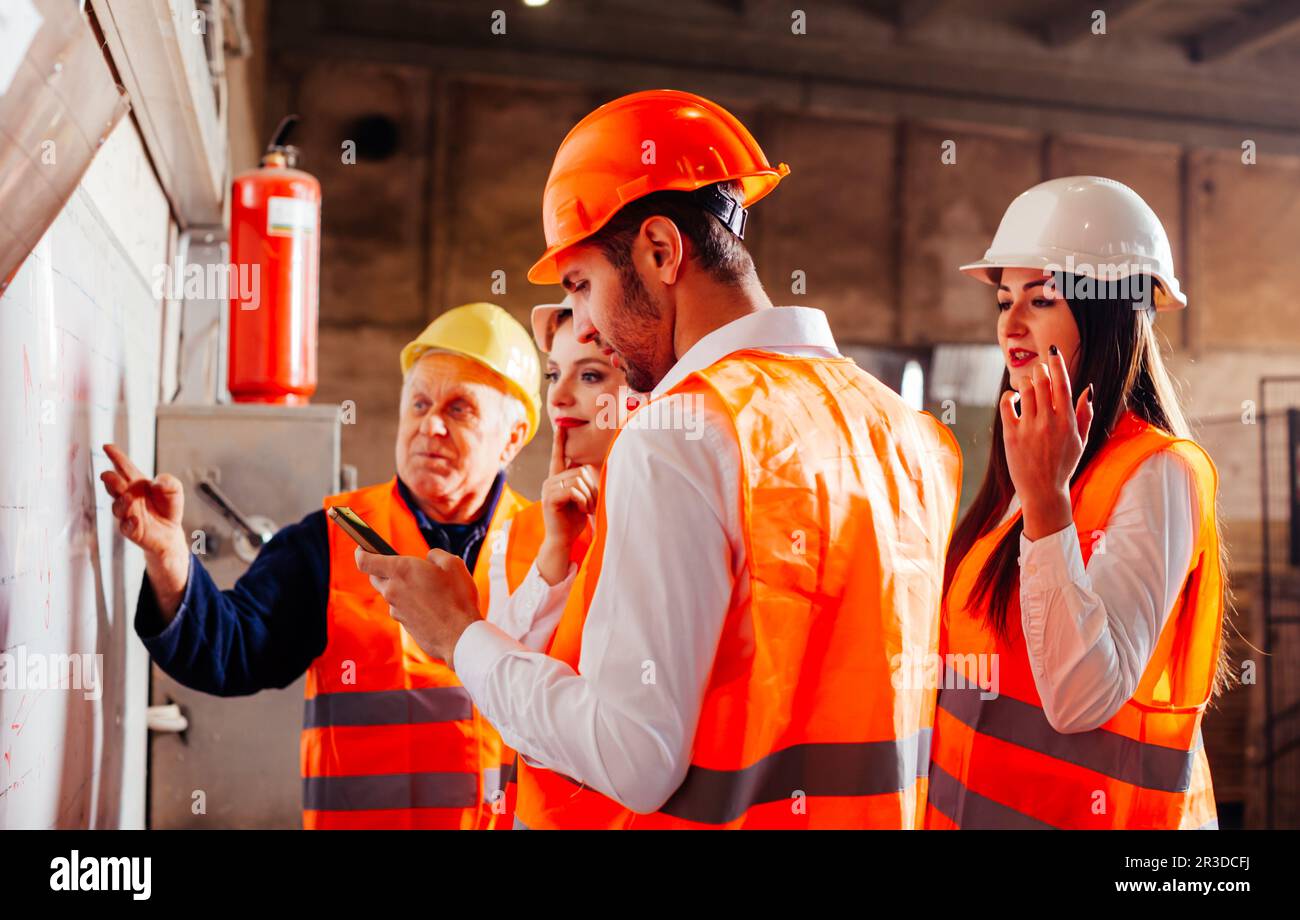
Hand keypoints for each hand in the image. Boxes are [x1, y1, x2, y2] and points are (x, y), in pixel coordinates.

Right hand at [99, 443, 189, 618]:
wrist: (170, 533)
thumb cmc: (167, 507)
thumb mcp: (174, 491)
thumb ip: (169, 483)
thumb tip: (158, 481)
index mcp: (137, 483)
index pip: (125, 468)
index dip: (116, 457)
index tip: (107, 447)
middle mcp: (128, 496)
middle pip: (115, 486)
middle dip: (111, 480)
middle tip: (109, 475)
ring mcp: (127, 513)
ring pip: (118, 506)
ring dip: (121, 502)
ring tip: (129, 498)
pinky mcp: (131, 530)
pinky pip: (126, 526)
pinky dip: (130, 523)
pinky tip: (136, 519)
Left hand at [354, 547, 480, 666]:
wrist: (460, 636)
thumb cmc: (458, 598)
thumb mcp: (453, 563)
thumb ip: (435, 555)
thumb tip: (428, 558)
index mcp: (401, 570)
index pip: (365, 560)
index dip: (361, 552)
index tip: (362, 547)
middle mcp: (393, 590)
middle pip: (375, 577)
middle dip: (383, 570)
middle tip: (404, 568)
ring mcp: (396, 609)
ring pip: (391, 594)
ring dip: (402, 589)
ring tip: (429, 590)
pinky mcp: (403, 625)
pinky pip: (402, 609)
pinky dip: (412, 606)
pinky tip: (432, 607)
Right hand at [537, 425, 598, 584]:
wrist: (562, 540)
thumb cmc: (574, 520)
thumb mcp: (582, 498)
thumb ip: (583, 483)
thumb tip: (591, 467)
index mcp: (557, 478)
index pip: (558, 455)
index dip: (559, 440)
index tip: (560, 425)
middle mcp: (550, 480)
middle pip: (580, 470)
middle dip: (592, 487)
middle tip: (592, 504)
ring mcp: (548, 488)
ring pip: (578, 480)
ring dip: (588, 496)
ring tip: (587, 508)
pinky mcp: (550, 498)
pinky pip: (573, 490)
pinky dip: (583, 500)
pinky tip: (582, 510)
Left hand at [1000, 347, 1093, 540]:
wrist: (1043, 491)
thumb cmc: (1063, 465)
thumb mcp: (1081, 441)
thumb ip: (1085, 414)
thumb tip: (1087, 389)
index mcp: (1068, 421)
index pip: (1062, 384)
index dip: (1057, 364)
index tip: (1053, 351)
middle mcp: (1049, 422)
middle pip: (1042, 383)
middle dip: (1040, 371)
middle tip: (1039, 370)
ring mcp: (1029, 428)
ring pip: (1025, 390)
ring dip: (1025, 381)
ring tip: (1027, 384)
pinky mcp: (1011, 435)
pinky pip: (1007, 405)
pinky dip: (1009, 396)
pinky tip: (1013, 397)